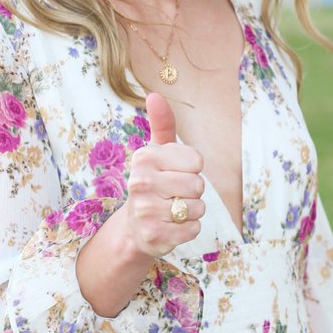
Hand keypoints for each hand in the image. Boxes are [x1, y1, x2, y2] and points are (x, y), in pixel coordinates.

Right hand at [123, 92, 205, 256]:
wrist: (134, 227)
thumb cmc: (153, 182)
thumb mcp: (157, 152)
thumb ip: (162, 124)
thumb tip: (154, 95)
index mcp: (144, 158)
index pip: (196, 161)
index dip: (191, 169)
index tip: (173, 173)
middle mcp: (141, 183)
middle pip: (198, 186)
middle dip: (192, 192)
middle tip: (172, 195)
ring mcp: (146, 212)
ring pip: (198, 208)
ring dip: (191, 211)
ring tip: (171, 210)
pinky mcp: (155, 237)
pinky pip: (194, 229)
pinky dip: (188, 230)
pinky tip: (171, 226)